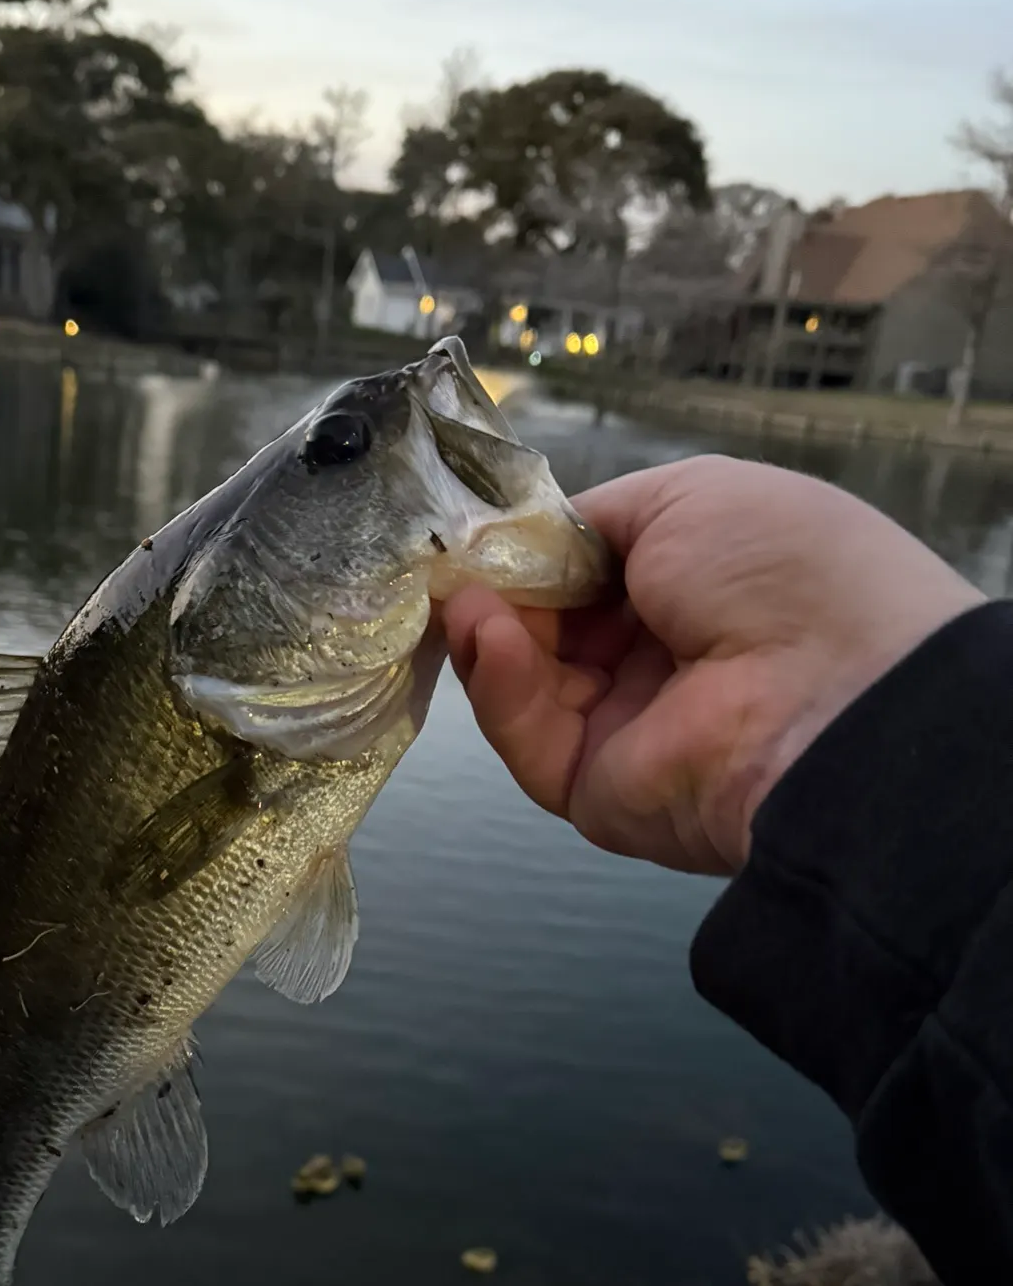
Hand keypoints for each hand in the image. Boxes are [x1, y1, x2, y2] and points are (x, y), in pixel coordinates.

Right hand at [443, 454, 985, 874]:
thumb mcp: (684, 497)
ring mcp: (624, 729)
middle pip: (542, 628)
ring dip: (485, 633)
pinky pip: (528, 736)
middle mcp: (657, 662)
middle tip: (453, 566)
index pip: (583, 574)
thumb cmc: (775, 569)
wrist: (832, 688)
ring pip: (522, 682)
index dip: (528, 553)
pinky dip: (498, 685)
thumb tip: (520, 544)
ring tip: (464, 600)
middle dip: (495, 592)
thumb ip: (588, 520)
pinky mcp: (594, 788)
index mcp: (691, 591)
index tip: (478, 534)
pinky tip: (486, 636)